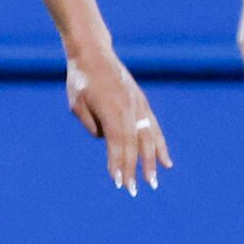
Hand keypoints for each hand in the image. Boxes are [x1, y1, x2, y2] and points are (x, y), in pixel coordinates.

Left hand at [66, 47, 170, 191]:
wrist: (93, 53)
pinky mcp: (141, 102)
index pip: (117, 143)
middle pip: (133, 144)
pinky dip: (159, 145)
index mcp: (111, 109)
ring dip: (150, 162)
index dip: (118, 163)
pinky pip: (153, 128)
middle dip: (133, 169)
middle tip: (132, 191)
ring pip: (148, 138)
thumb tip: (106, 140)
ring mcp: (138, 104)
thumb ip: (92, 125)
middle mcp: (129, 108)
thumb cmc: (81, 80)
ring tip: (152, 182)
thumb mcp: (77, 105)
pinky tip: (165, 162)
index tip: (118, 182)